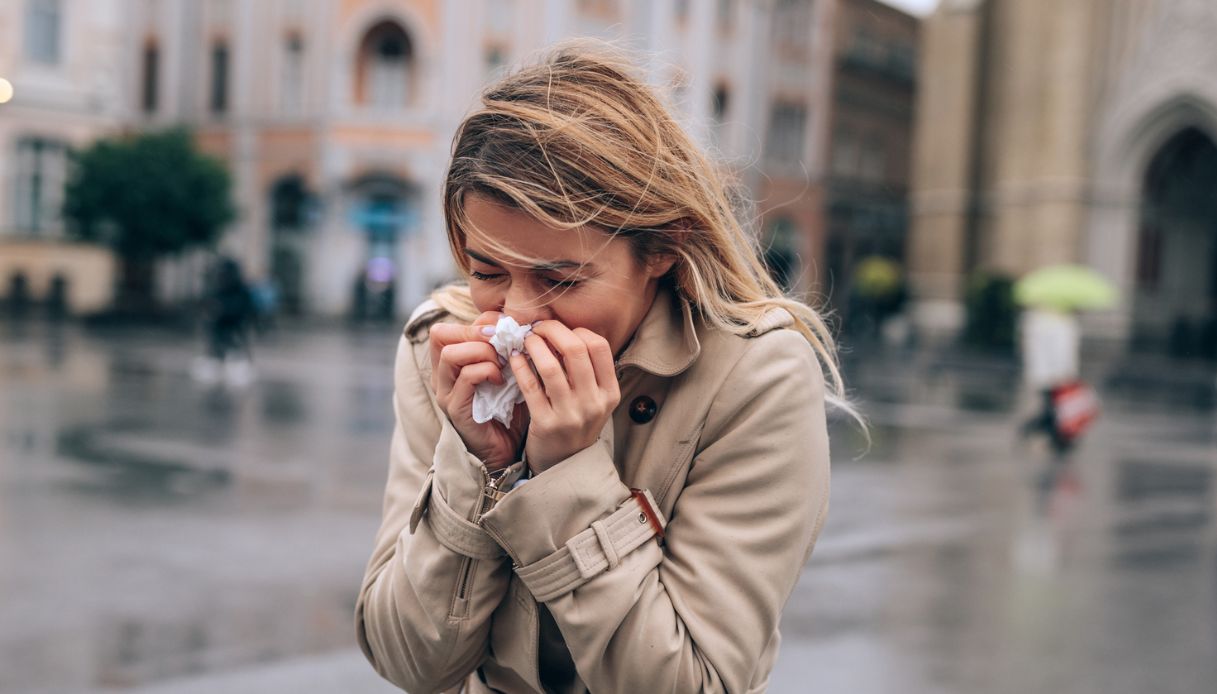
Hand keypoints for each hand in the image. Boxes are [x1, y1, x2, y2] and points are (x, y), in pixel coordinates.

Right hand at [429, 311, 528, 470]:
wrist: (506, 450)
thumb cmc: (507, 409)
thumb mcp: (506, 371)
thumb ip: (504, 348)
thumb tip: (515, 323)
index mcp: (449, 364)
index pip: (448, 327)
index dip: (477, 321)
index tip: (505, 328)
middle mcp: (441, 376)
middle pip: (440, 334)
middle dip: (475, 331)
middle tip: (500, 342)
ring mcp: (445, 392)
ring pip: (450, 354)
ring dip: (482, 351)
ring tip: (501, 362)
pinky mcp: (456, 408)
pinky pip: (466, 377)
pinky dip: (487, 371)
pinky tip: (502, 380)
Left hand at [508, 321, 620, 473]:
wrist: (564, 466)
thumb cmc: (576, 425)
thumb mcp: (594, 400)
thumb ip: (586, 371)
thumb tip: (563, 331)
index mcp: (609, 393)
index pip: (599, 346)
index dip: (577, 330)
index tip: (560, 330)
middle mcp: (594, 403)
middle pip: (575, 349)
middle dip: (553, 330)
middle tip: (538, 327)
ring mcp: (570, 415)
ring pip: (550, 366)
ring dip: (534, 345)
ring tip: (525, 340)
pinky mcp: (545, 424)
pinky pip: (530, 386)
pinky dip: (520, 366)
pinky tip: (515, 357)